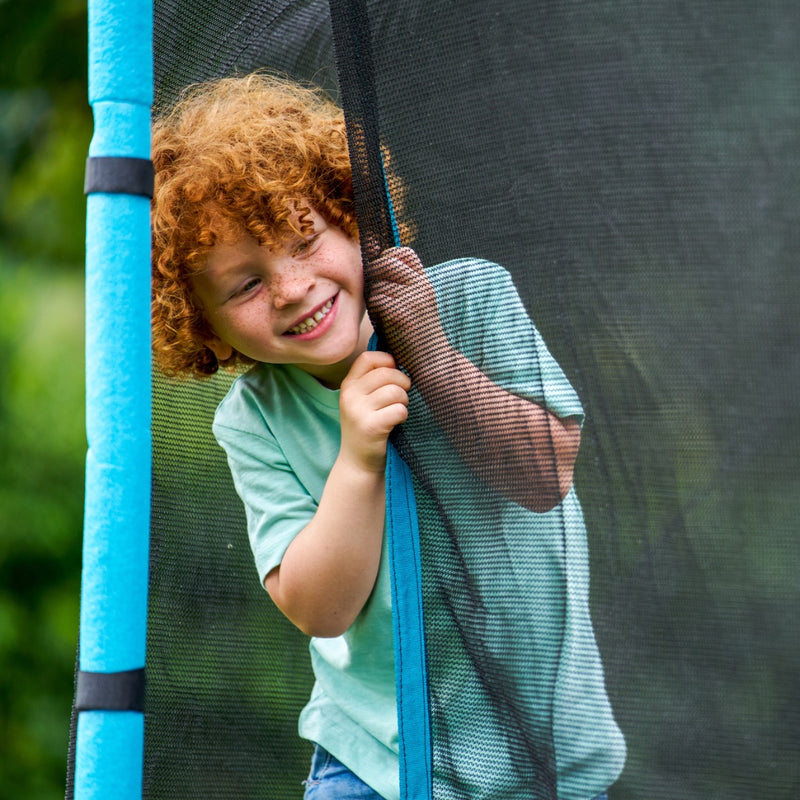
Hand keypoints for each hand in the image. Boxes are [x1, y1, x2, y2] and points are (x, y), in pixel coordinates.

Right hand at [338, 349, 410, 472]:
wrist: (358, 464)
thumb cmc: (367, 427)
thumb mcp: (361, 401)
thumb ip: (373, 381)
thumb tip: (399, 361)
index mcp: (348, 385)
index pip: (368, 358)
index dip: (387, 361)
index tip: (395, 373)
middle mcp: (350, 396)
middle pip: (386, 373)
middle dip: (402, 382)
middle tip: (403, 396)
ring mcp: (358, 411)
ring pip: (395, 391)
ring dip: (404, 401)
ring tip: (398, 410)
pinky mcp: (371, 427)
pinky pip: (399, 410)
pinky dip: (403, 415)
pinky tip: (397, 422)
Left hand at [365, 247, 444, 371]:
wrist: (433, 361)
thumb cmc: (418, 334)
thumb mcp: (417, 304)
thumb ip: (402, 286)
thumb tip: (376, 263)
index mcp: (425, 282)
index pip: (404, 253)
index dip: (389, 258)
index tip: (384, 274)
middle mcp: (421, 287)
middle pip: (387, 262)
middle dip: (374, 274)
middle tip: (376, 293)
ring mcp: (412, 299)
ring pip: (378, 284)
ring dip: (374, 297)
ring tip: (382, 313)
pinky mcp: (401, 313)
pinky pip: (377, 300)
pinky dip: (375, 311)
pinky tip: (383, 322)